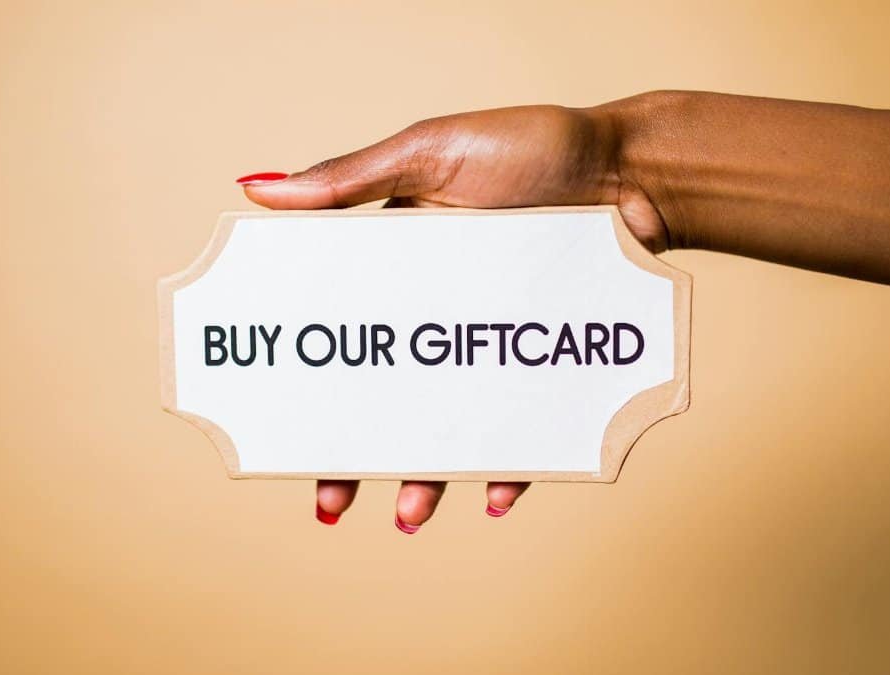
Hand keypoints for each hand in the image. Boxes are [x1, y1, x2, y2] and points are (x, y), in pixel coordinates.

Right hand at [238, 104, 668, 531]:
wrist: (632, 166)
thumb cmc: (530, 145)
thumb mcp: (429, 152)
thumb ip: (348, 178)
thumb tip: (256, 190)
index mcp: (401, 267)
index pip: (346, 333)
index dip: (315, 379)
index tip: (281, 422)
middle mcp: (442, 313)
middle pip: (392, 394)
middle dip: (360, 452)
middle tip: (332, 500)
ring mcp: (494, 342)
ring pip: (454, 422)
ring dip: (430, 474)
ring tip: (411, 515)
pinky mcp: (547, 362)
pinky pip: (527, 427)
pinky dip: (512, 463)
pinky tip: (495, 496)